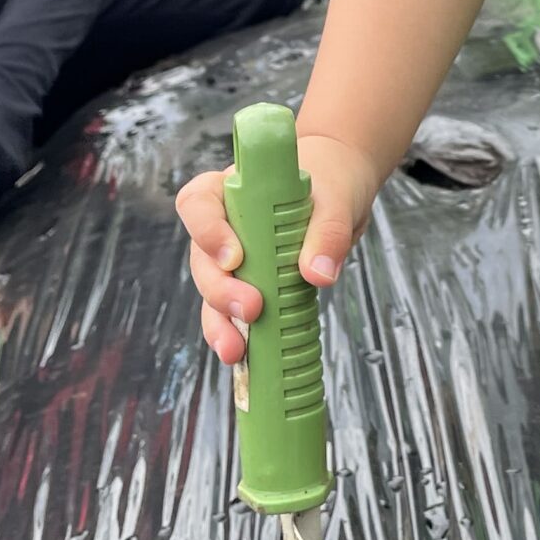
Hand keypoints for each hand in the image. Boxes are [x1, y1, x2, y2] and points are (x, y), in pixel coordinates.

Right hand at [177, 129, 379, 366]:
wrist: (341, 191)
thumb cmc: (331, 183)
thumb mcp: (336, 199)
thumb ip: (327, 231)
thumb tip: (318, 274)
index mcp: (233, 189)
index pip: (198, 203)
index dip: (207, 232)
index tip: (234, 258)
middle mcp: (224, 225)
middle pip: (203, 259)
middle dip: (220, 290)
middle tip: (251, 309)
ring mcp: (234, 259)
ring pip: (212, 293)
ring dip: (220, 323)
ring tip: (235, 351)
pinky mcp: (250, 285)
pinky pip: (235, 312)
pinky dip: (238, 333)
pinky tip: (245, 357)